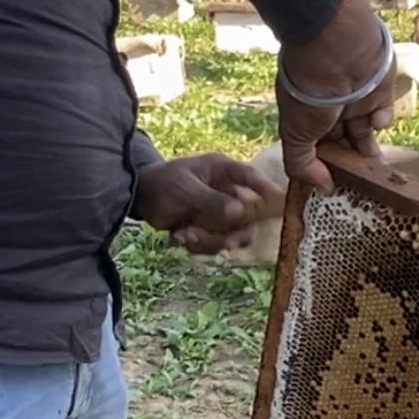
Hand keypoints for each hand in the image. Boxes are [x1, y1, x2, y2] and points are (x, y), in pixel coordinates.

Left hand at [133, 154, 281, 253]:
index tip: (278, 200)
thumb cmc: (163, 183)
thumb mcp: (186, 189)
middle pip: (248, 218)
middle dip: (235, 234)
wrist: (140, 199)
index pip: (250, 177)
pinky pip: (214, 244)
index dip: (266, 188)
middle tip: (226, 244)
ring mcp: (219, 213)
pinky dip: (197, 245)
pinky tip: (179, 236)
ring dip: (210, 242)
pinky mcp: (210, 229)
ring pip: (231, 236)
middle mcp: (227, 193)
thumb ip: (212, 200)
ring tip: (185, 235)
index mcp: (223, 172)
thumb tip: (239, 211)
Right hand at [277, 0, 396, 191]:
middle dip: (353, 164)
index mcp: (308, 121)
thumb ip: (303, 165)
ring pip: (365, 135)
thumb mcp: (295, 135)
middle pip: (344, 145)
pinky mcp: (379, 93)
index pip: (319, 150)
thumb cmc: (309, 92)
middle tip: (362, 181)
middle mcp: (331, 112)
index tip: (337, 186)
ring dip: (369, 150)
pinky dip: (382, 120)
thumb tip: (323, 188)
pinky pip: (384, 114)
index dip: (328, 168)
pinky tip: (375, 120)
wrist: (337, 52)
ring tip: (375, 164)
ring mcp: (356, 102)